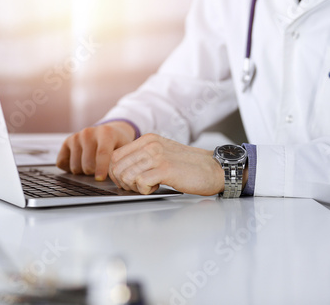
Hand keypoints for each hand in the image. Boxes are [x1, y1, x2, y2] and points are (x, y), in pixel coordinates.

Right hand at [56, 122, 135, 179]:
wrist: (110, 132)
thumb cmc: (119, 144)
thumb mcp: (125, 150)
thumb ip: (121, 162)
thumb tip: (118, 177)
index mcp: (106, 133)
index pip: (102, 153)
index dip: (101, 168)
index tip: (100, 179)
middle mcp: (89, 133)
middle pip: (87, 165)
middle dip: (94, 173)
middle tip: (100, 170)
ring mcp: (76, 137)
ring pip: (75, 167)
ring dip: (83, 172)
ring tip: (92, 165)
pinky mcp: (67, 142)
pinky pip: (62, 163)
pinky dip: (69, 169)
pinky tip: (79, 163)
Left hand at [108, 133, 225, 195]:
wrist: (214, 169)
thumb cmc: (189, 166)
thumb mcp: (163, 153)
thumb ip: (144, 157)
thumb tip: (122, 171)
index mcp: (148, 139)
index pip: (115, 156)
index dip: (116, 173)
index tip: (127, 181)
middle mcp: (150, 145)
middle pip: (117, 166)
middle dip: (123, 182)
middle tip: (138, 187)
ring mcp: (157, 156)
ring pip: (126, 175)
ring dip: (134, 187)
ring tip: (148, 187)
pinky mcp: (165, 169)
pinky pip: (140, 182)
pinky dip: (144, 190)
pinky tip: (156, 187)